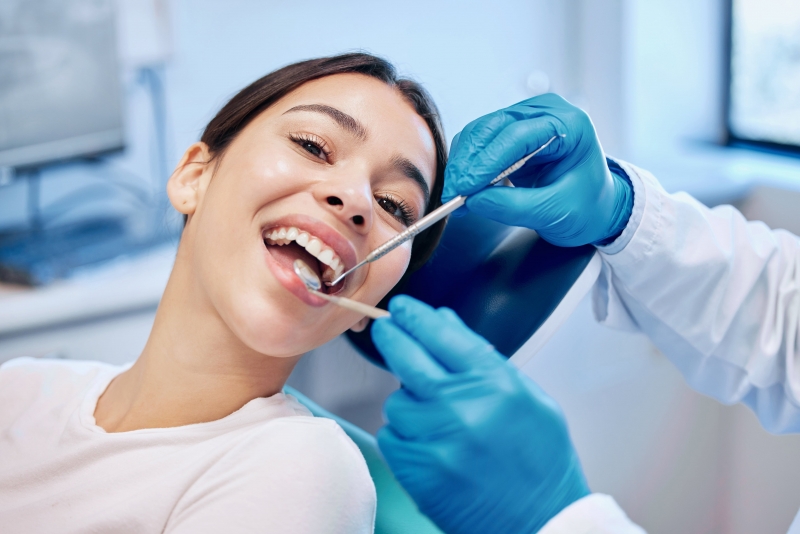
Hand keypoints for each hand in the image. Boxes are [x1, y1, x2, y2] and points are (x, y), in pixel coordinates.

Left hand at [371, 295, 589, 533]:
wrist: (541, 522)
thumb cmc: (540, 461)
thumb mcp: (529, 399)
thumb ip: (485, 359)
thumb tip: (446, 324)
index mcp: (495, 385)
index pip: (443, 335)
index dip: (417, 317)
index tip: (403, 308)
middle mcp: (462, 408)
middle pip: (408, 358)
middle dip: (392, 337)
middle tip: (387, 328)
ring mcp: (436, 441)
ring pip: (397, 401)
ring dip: (408, 401)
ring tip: (436, 417)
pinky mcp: (417, 471)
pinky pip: (393, 436)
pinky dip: (404, 434)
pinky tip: (429, 443)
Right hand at [444, 93, 632, 246]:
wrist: (596, 207)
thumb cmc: (588, 206)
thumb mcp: (556, 212)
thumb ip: (515, 207)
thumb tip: (475, 200)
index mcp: (569, 124)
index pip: (518, 134)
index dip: (487, 161)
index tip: (466, 187)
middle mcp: (545, 113)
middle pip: (492, 127)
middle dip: (468, 162)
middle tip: (453, 194)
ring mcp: (525, 119)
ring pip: (480, 131)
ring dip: (463, 163)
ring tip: (455, 194)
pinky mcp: (509, 132)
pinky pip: (479, 141)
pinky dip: (467, 163)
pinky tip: (463, 185)